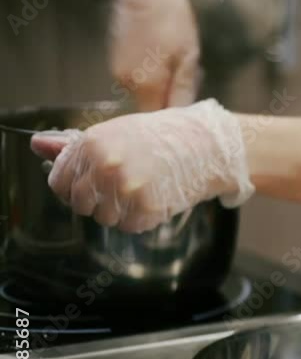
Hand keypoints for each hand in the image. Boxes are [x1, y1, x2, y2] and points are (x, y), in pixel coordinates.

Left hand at [31, 100, 253, 232]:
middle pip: (81, 205)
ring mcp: (125, 189)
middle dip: (98, 201)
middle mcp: (105, 166)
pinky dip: (140, 218)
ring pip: (105, 218)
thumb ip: (72, 144)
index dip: (75, 188)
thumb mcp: (113, 132)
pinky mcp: (146, 208)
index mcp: (91, 145)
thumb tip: (38, 145)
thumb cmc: (160, 137)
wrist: (204, 146)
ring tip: (142, 190)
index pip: (60, 183)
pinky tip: (154, 198)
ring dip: (120, 211)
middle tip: (122, 187)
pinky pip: (129, 226)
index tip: (92, 185)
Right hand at [110, 0, 200, 110]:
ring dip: (157, 90)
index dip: (171, 120)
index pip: (156, 118)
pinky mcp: (115, 62)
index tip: (184, 118)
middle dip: (166, 104)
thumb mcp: (187, 57)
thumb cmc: (171, 21)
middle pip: (148, 107)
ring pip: (142, 94)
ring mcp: (118, 73)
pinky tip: (158, 63)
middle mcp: (126, 84)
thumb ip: (183, 90)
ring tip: (172, 71)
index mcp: (146, 86)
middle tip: (184, 90)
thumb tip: (182, 117)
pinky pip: (135, 81)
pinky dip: (148, 79)